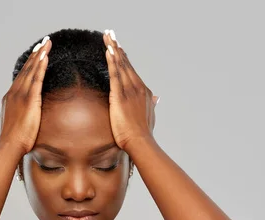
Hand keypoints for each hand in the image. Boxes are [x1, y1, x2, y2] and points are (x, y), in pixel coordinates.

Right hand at [0, 36, 51, 153]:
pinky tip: (45, 57)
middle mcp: (14, 92)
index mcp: (10, 97)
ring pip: (31, 70)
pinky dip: (40, 66)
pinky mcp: (29, 99)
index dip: (29, 64)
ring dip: (40, 55)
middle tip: (43, 42)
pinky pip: (36, 79)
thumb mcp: (15, 124)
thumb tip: (22, 117)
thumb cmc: (13, 141)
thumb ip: (18, 116)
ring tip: (47, 43)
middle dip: (36, 54)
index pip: (22, 77)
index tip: (36, 54)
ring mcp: (21, 95)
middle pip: (26, 69)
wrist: (10, 145)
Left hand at [103, 30, 158, 149]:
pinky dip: (112, 61)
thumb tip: (157, 98)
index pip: (131, 70)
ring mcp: (129, 90)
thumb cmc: (142, 133)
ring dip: (113, 48)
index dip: (124, 57)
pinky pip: (115, 74)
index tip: (118, 46)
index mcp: (143, 91)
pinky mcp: (120, 95)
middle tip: (110, 33)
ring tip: (107, 35)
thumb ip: (152, 104)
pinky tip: (108, 50)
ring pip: (120, 64)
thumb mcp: (149, 115)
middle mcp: (137, 87)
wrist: (140, 141)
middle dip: (117, 46)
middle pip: (125, 62)